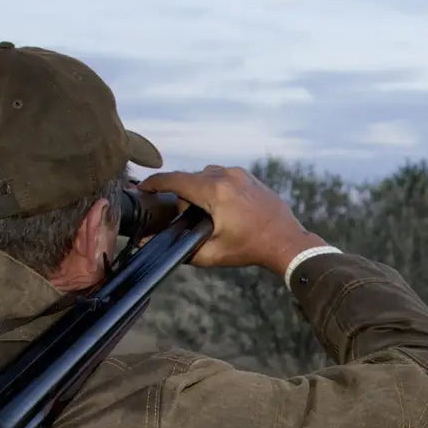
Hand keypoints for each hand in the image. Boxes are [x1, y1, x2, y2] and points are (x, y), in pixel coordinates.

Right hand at [137, 165, 328, 274]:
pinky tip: (220, 207)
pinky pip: (221, 176)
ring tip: (205, 214)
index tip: (142, 187)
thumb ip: (181, 250)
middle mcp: (226, 176)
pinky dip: (214, 187)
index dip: (154, 183)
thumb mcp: (212, 254)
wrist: (286, 241)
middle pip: (190, 178)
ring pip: (205, 175)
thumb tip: (151, 246)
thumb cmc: (250, 248)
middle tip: (185, 218)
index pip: (175, 180)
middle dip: (181, 195)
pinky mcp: (248, 176)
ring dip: (198, 190)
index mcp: (215, 192)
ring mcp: (239, 173)